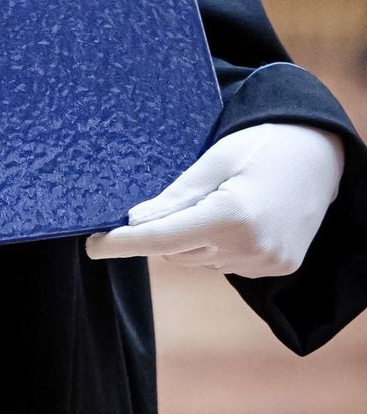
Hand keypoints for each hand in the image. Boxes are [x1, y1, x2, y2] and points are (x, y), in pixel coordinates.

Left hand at [84, 121, 344, 277]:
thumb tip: (135, 221)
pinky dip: (216, 246)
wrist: (321, 154)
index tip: (92, 245)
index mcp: (232, 216)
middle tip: (175, 197)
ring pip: (198, 260)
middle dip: (164, 229)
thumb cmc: (261, 144)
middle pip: (178, 251)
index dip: (123, 243)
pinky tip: (234, 217)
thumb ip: (175, 195)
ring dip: (191, 238)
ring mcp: (267, 263)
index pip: (162, 238)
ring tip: (217, 199)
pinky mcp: (276, 269)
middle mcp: (251, 248)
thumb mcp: (214, 159)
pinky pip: (224, 264)